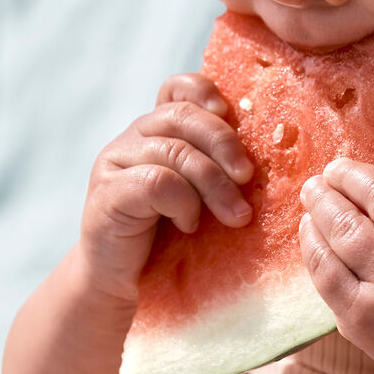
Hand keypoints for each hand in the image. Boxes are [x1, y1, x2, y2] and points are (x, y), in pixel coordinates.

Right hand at [80, 74, 253, 301]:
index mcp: (156, 132)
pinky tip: (189, 225)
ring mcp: (115, 163)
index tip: (228, 111)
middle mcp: (132, 139)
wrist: (120, 284)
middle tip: (248, 177)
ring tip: (236, 216)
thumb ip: (215, 170)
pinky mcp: (108, 193)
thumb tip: (264, 163)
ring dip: (215, 185)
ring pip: (176, 151)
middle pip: (183, 116)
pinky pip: (158, 182)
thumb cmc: (167, 241)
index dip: (203, 91)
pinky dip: (184, 203)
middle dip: (224, 144)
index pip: (176, 89)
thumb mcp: (198, 197)